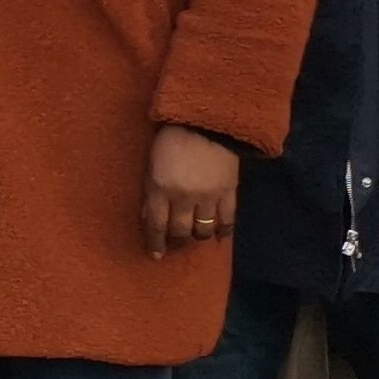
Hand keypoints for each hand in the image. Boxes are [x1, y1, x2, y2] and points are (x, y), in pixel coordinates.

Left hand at [142, 121, 239, 258]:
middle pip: (180, 231)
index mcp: (160, 189)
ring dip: (198, 237)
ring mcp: (209, 197)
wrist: (206, 122)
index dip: (156, 243)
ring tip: (195, 238)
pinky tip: (220, 237)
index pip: (156, 224)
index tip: (155, 255)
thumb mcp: (151, 164)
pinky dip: (224, 231)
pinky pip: (228, 219)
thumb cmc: (171, 139)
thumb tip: (148, 216)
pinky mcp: (229, 192)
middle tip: (175, 246)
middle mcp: (184, 198)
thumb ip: (151, 191)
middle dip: (176, 242)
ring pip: (203, 229)